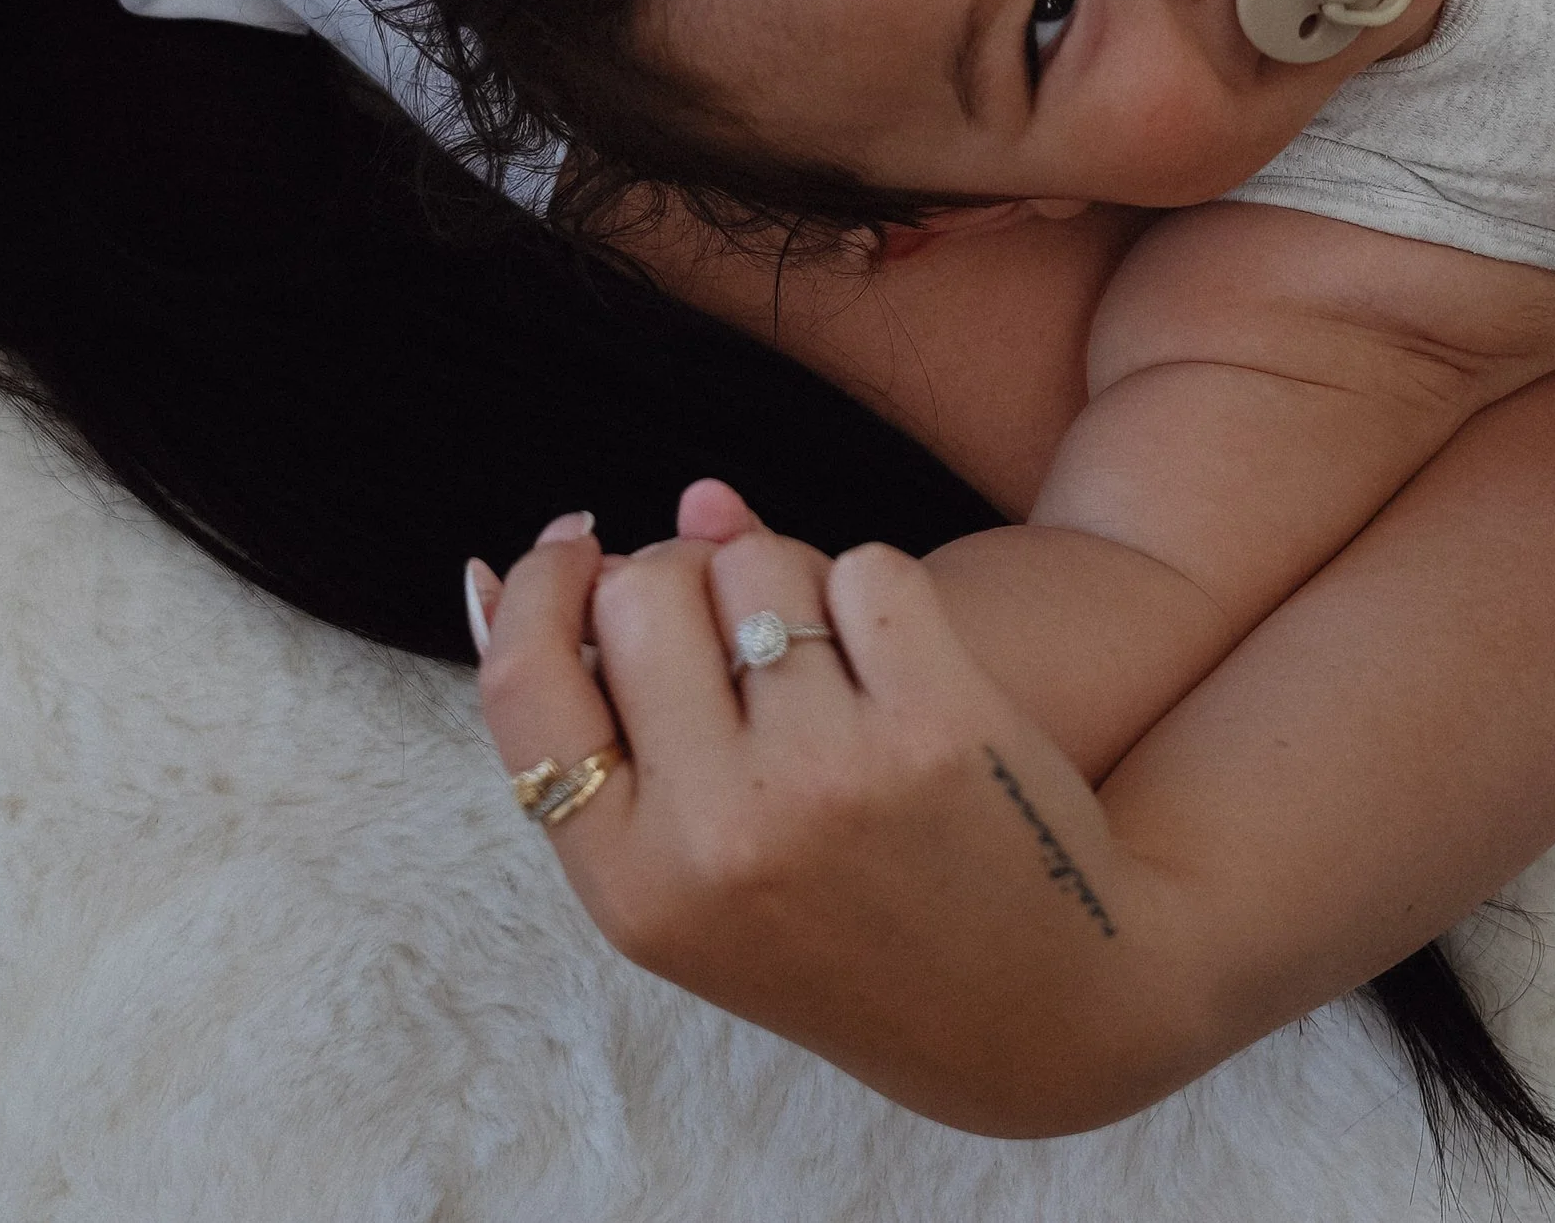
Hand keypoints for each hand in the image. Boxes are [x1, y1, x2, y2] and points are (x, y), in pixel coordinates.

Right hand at [470, 480, 1195, 1135]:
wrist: (1029, 1007)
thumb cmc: (839, 923)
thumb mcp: (697, 880)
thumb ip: (613, 732)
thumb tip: (527, 554)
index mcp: (634, 888)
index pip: (525, 683)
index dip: (538, 590)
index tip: (575, 547)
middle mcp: (718, 835)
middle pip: (644, 591)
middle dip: (684, 579)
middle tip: (733, 630)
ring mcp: (828, 775)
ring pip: (759, 562)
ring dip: (788, 585)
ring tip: (822, 670)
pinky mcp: (934, 721)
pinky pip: (867, 566)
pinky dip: (877, 595)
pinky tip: (897, 664)